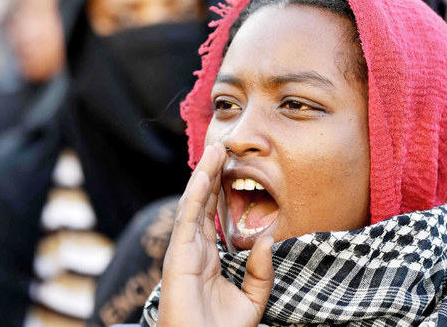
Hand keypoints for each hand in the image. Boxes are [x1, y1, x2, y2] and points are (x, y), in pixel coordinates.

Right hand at [157, 143, 274, 326]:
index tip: (231, 165)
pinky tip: (204, 174)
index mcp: (210, 257)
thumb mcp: (253, 299)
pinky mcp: (178, 257)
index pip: (214, 215)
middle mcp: (195, 250)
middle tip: (223, 147)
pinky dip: (196, 194)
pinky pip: (189, 219)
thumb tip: (268, 239)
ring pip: (195, 204)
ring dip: (205, 176)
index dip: (220, 189)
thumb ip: (261, 271)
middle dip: (212, 175)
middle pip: (203, 203)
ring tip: (216, 150)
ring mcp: (185, 251)